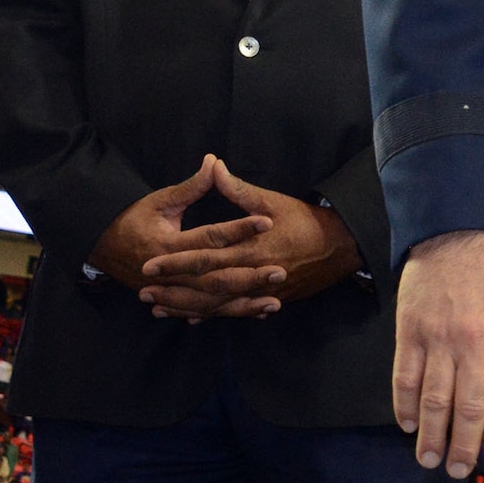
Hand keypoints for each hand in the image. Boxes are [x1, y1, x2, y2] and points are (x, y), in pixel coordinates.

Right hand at [87, 154, 279, 320]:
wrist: (102, 246)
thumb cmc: (134, 218)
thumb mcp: (160, 200)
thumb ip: (191, 186)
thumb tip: (214, 160)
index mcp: (167, 244)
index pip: (209, 237)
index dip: (238, 228)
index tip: (267, 221)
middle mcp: (169, 274)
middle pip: (214, 278)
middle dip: (248, 277)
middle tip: (280, 271)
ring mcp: (170, 291)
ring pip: (212, 302)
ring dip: (243, 304)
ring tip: (274, 303)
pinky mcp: (173, 300)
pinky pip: (205, 311)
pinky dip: (229, 313)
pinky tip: (255, 313)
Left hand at [138, 159, 361, 317]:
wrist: (340, 247)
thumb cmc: (305, 220)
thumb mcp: (272, 200)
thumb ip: (239, 189)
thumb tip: (213, 165)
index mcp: (252, 248)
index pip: (206, 257)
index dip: (176, 261)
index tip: (150, 263)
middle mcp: (252, 274)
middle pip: (205, 286)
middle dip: (173, 289)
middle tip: (143, 290)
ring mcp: (258, 292)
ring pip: (215, 305)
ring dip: (184, 306)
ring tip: (156, 307)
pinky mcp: (265, 301)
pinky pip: (231, 311)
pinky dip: (208, 314)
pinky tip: (188, 317)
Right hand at [393, 230, 483, 479]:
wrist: (459, 229)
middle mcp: (475, 342)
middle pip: (470, 406)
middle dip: (465, 444)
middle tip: (458, 469)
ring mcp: (439, 338)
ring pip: (435, 399)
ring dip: (432, 435)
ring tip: (431, 460)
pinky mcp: (410, 331)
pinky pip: (405, 378)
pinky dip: (405, 405)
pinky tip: (409, 424)